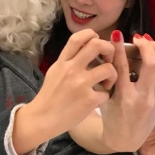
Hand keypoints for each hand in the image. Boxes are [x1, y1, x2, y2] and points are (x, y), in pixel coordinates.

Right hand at [13, 29, 117, 154]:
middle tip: (108, 59)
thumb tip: (83, 49)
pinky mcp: (88, 100)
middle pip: (97, 45)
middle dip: (109, 49)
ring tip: (107, 82)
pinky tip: (99, 99)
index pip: (78, 38)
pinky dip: (105, 95)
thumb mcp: (55, 72)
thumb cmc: (49, 96)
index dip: (92, 35)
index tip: (97, 42)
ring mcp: (81, 84)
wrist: (42, 119)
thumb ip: (68, 60)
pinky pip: (106, 92)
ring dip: (113, 74)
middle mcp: (72, 69)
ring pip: (108, 68)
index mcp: (63, 61)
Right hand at [99, 31, 154, 152]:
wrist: (126, 141)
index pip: (122, 67)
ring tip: (148, 41)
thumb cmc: (111, 119)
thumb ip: (108, 77)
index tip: (116, 34)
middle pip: (151, 65)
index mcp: (124, 98)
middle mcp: (143, 98)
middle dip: (146, 46)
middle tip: (137, 38)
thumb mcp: (105, 99)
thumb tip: (108, 53)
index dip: (119, 48)